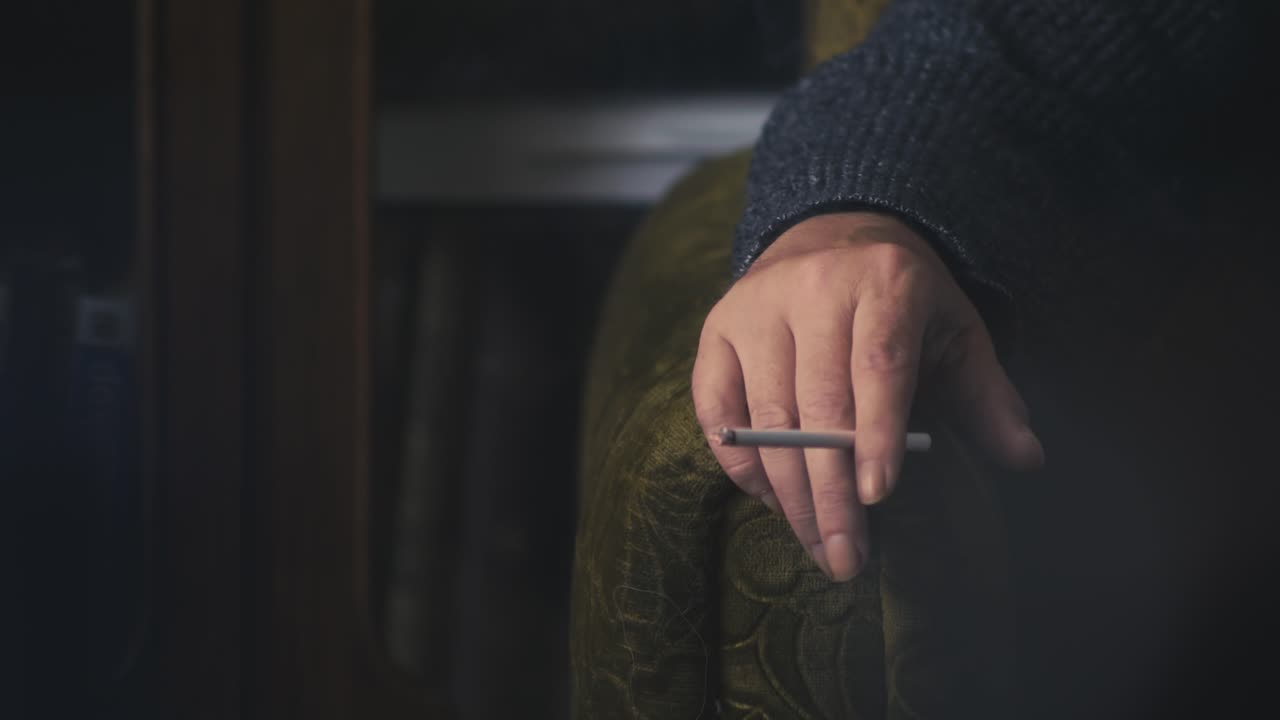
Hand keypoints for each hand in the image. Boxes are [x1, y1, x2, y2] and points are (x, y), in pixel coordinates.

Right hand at [692, 212, 1043, 580]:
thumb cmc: (901, 298)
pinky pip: (716, 410)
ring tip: (817, 545)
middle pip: (817, 403)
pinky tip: (772, 499)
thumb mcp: (954, 330)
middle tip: (845, 558)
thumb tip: (1026, 458)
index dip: (876, 434)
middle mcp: (810, 286)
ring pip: (765, 416)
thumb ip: (987, 394)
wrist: (828, 232)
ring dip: (789, 493)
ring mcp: (754, 307)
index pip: (877, 365)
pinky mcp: (717, 328)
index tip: (877, 497)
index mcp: (883, 280)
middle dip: (830, 492)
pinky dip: (741, 463)